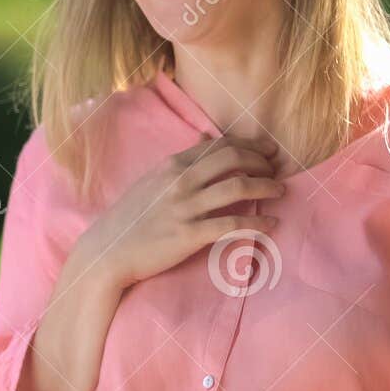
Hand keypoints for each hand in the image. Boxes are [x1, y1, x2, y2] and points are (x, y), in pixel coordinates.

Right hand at [82, 134, 283, 289]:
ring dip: (266, 187)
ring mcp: (185, 208)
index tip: (267, 149)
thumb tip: (206, 139)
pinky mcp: (190, 235)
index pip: (219, 145)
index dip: (249, 144)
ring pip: (238, 188)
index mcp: (171, 165)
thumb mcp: (152, 180)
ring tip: (281, 191)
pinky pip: (233, 225)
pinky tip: (272, 223)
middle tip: (276, 169)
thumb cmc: (129, 217)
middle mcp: (180, 181)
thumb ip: (180, 162)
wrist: (108, 251)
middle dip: (262, 161)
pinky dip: (258, 223)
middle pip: (233, 159)